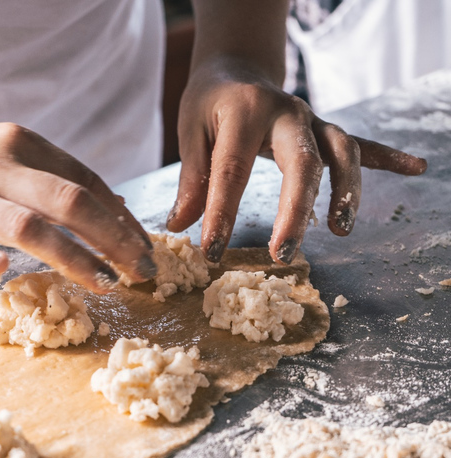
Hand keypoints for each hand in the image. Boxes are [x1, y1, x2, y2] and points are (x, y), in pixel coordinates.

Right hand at [0, 119, 155, 291]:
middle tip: (142, 271)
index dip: (121, 219)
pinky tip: (6, 275)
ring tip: (103, 283)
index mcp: (17, 143)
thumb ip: (48, 176)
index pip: (85, 182)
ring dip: (72, 256)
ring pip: (25, 226)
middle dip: (114, 239)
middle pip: (68, 201)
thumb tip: (110, 209)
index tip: (143, 248)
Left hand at [167, 56, 426, 263]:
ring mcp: (312, 120)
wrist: (235, 68)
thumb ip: (191, 178)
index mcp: (244, 112)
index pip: (232, 170)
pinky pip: (361, 143)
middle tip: (283, 252)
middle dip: (295, 210)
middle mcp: (286, 113)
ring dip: (345, 191)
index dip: (221, 214)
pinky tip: (415, 169)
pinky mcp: (325, 129)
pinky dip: (387, 157)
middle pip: (301, 163)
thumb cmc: (209, 103)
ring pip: (340, 152)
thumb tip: (179, 226)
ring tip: (340, 228)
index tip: (211, 251)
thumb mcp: (190, 131)